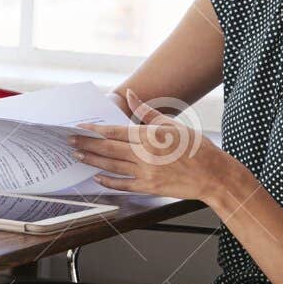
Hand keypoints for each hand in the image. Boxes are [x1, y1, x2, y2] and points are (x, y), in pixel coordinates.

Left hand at [68, 88, 245, 205]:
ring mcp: (146, 173)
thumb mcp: (172, 124)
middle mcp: (145, 155)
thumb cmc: (195, 148)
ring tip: (77, 156)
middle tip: (69, 142)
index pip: (114, 132)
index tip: (78, 128)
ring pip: (111, 166)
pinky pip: (123, 185)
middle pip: (107, 149)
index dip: (93, 130)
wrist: (214, 176)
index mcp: (149, 137)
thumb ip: (146, 111)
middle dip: (85, 145)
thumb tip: (131, 95)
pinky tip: (98, 177)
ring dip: (92, 161)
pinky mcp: (149, 188)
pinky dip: (108, 181)